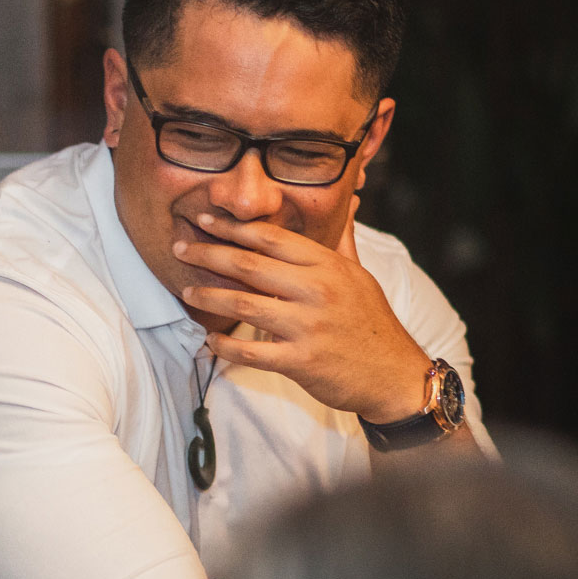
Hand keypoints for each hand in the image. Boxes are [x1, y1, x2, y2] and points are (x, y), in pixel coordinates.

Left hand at [172, 200, 431, 424]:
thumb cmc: (373, 324)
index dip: (233, 227)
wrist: (396, 375)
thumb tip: (347, 203)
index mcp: (328, 266)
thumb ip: (342, 242)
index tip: (205, 219)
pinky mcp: (301, 361)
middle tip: (181, 247)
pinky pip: (251, 352)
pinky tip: (210, 341)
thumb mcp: (361, 276)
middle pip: (249, 266)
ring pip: (243, 305)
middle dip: (209, 254)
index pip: (272, 238)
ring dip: (209, 297)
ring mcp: (308, 326)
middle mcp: (317, 291)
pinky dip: (225, 347)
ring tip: (187, 292)